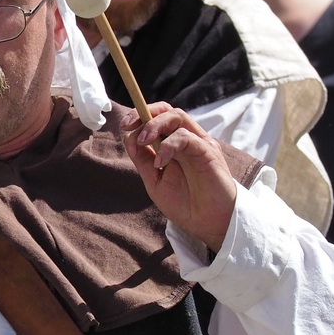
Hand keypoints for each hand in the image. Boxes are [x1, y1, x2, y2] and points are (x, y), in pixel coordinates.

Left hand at [122, 104, 238, 252]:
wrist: (208, 224)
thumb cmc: (185, 204)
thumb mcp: (155, 181)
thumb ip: (143, 160)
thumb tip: (128, 138)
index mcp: (174, 144)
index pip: (157, 117)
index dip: (139, 116)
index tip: (124, 126)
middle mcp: (187, 139)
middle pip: (167, 110)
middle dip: (145, 113)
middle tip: (129, 126)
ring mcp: (199, 143)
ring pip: (177, 116)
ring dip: (155, 125)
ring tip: (143, 142)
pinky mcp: (209, 152)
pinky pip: (187, 137)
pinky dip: (169, 145)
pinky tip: (161, 162)